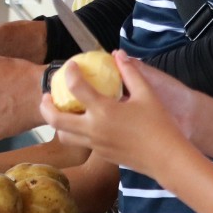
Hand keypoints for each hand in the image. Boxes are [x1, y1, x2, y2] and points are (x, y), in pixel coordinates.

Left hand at [39, 51, 191, 175]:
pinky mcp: (101, 154)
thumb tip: (119, 54)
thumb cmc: (159, 125)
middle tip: (46, 95)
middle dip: (45, 106)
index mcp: (103, 111)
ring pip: (64, 136)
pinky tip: (83, 122)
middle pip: (55, 119)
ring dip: (56, 123)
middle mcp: (93, 129)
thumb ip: (131, 73)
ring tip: (60, 111)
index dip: (69, 73)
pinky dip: (73, 132)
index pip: (76, 87)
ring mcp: (95, 144)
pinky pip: (79, 142)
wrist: (167, 158)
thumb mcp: (147, 94)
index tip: (71, 66)